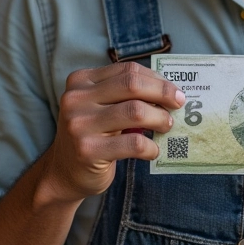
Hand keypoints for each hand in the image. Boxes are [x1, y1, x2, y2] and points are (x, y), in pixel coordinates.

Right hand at [42, 62, 185, 202]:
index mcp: (81, 80)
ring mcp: (80, 124)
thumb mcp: (102, 107)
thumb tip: (170, 91)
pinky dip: (150, 147)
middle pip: (132, 84)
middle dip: (163, 92)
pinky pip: (133, 144)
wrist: (63, 174)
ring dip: (160, 118)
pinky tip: (153, 150)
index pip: (128, 70)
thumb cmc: (93, 134)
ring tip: (167, 126)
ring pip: (135, 111)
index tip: (175, 90)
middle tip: (179, 103)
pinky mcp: (88, 151)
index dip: (156, 79)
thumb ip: (126, 95)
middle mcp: (76, 99)